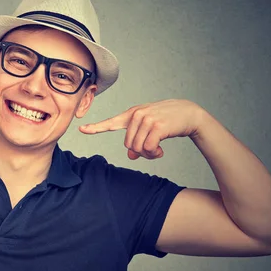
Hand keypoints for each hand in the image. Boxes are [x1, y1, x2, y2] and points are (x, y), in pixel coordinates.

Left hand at [79, 99, 203, 159]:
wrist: (189, 114)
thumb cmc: (168, 122)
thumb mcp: (150, 129)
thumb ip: (137, 139)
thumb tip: (131, 156)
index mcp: (132, 114)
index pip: (111, 122)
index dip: (96, 128)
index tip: (81, 129)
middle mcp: (137, 115)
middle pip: (128, 145)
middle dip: (139, 152)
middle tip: (152, 149)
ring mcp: (146, 119)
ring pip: (137, 148)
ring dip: (148, 154)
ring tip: (157, 149)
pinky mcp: (157, 126)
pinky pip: (148, 148)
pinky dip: (154, 154)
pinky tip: (161, 150)